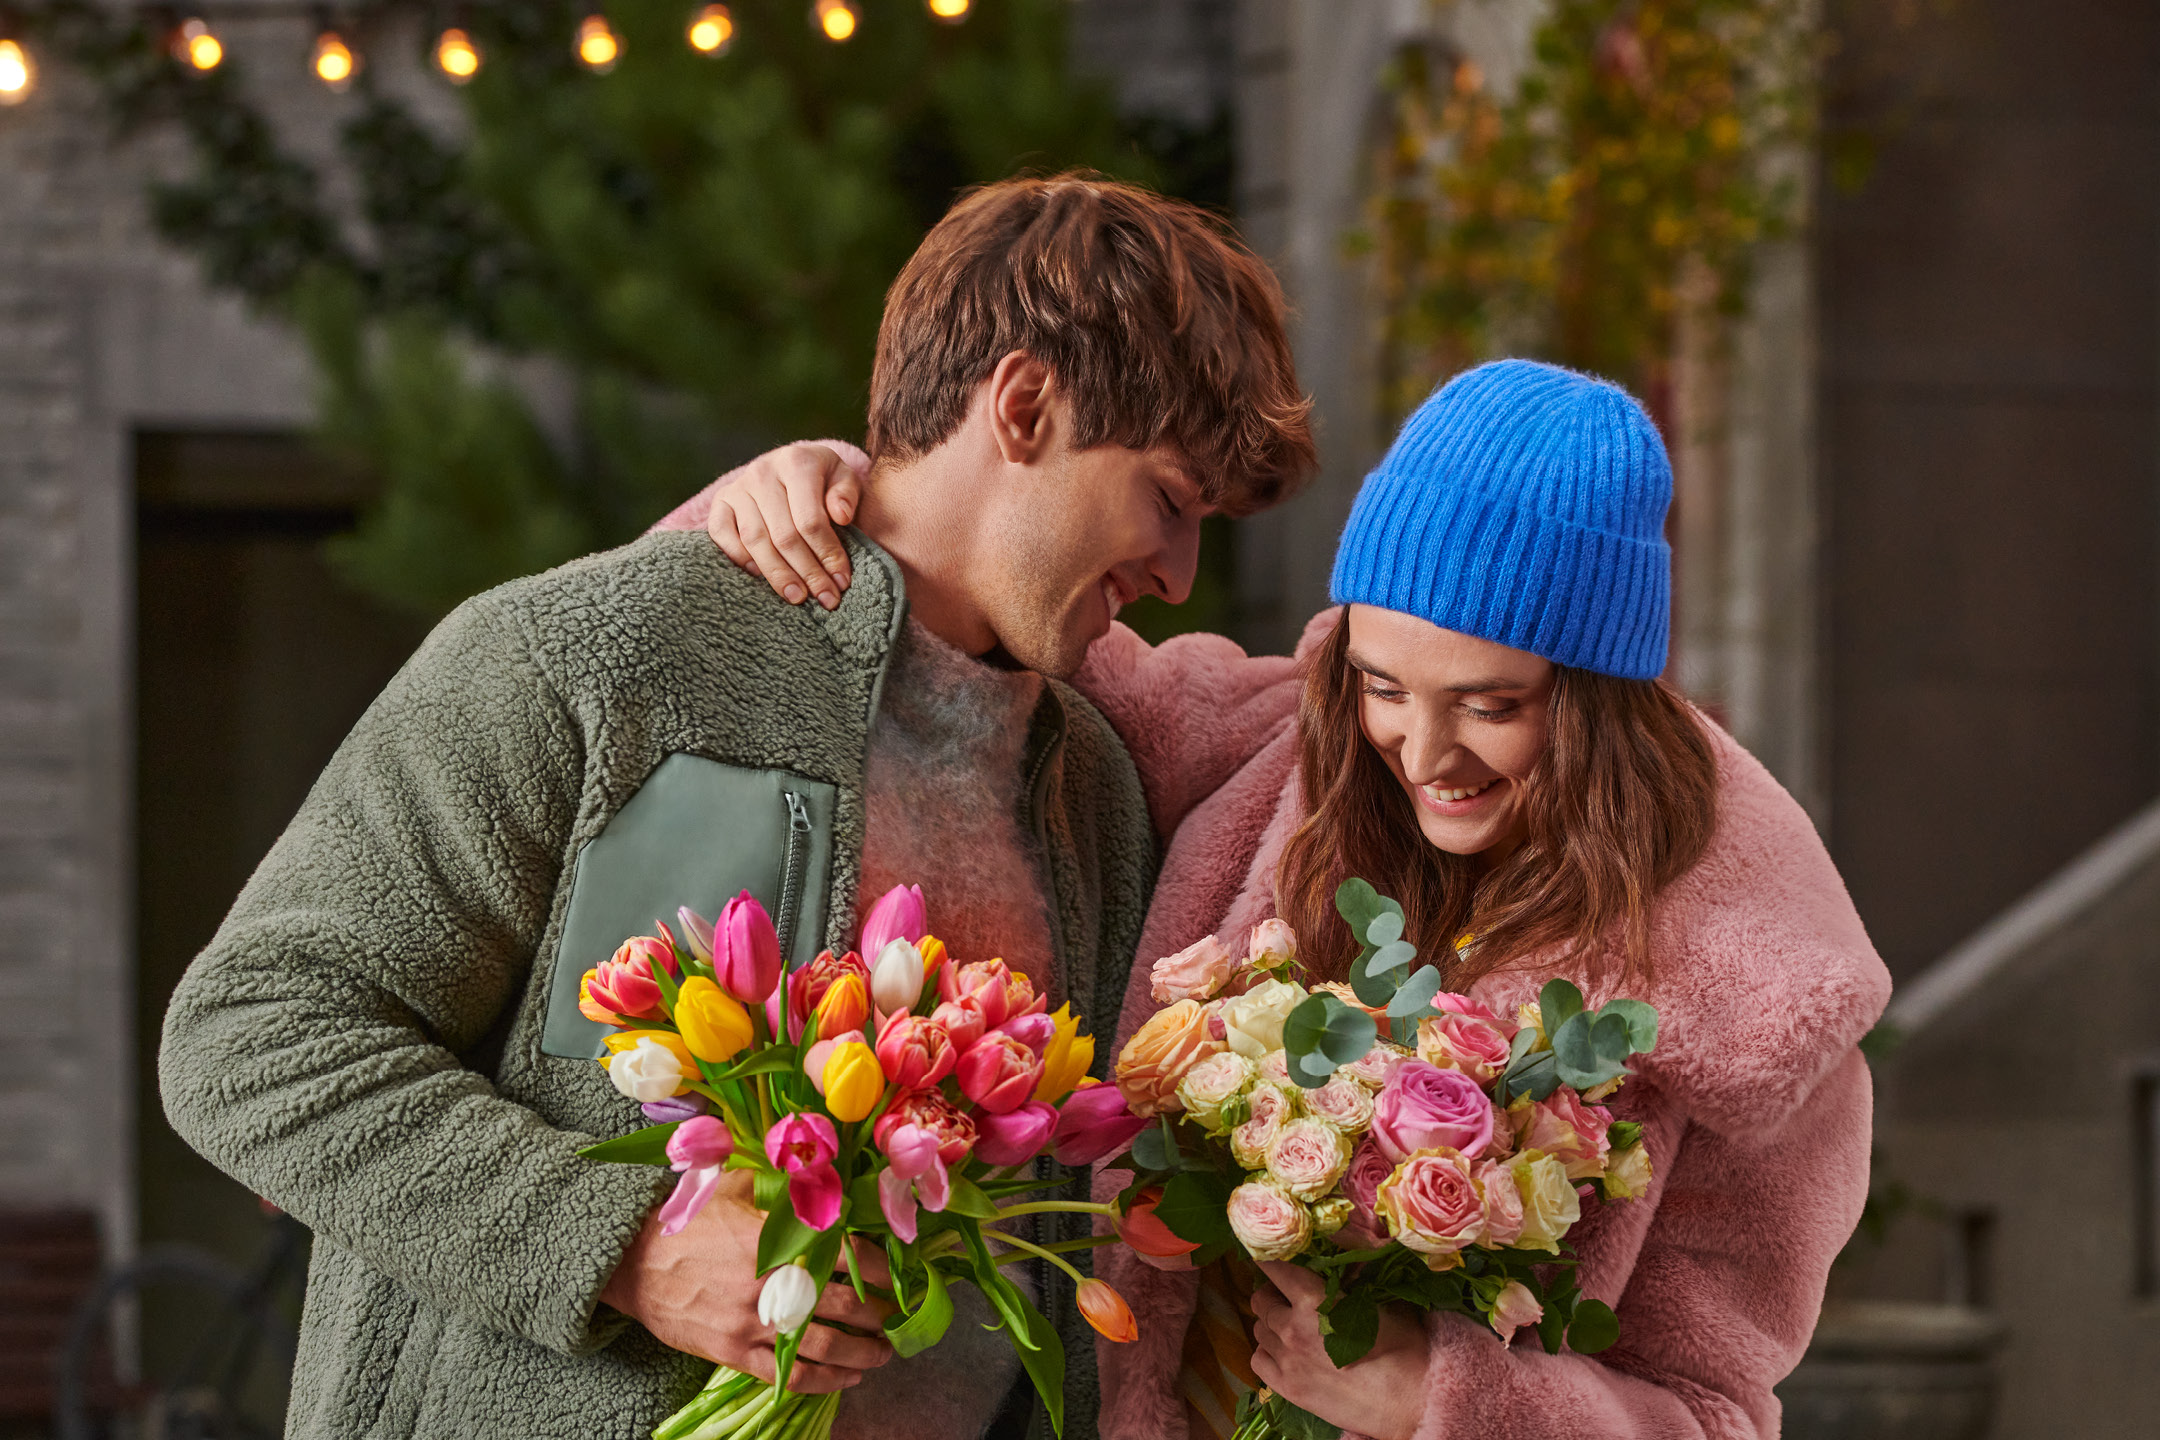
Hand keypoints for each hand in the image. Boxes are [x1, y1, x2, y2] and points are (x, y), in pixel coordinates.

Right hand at [600, 1168, 894, 1390]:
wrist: (631, 1262)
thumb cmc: (686, 1222)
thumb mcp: (735, 1188)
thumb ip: (781, 1189)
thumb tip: (826, 1181)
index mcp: (773, 1239)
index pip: (846, 1254)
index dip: (881, 1267)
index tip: (900, 1273)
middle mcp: (769, 1284)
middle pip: (844, 1304)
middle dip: (879, 1313)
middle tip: (896, 1315)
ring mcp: (751, 1323)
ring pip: (824, 1347)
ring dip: (863, 1353)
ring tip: (882, 1353)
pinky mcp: (734, 1353)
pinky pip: (790, 1375)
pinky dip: (825, 1380)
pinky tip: (847, 1377)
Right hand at [705, 443, 865, 609]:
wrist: (789, 463)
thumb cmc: (822, 477)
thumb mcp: (843, 477)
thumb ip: (846, 494)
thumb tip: (841, 516)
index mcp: (796, 463)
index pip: (811, 520)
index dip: (827, 554)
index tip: (841, 580)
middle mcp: (762, 473)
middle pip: (784, 535)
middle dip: (807, 572)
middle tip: (825, 598)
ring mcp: (738, 487)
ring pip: (755, 539)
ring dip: (777, 574)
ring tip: (797, 596)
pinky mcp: (720, 501)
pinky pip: (721, 534)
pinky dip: (739, 557)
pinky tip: (759, 577)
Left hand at [1250, 1261, 1427, 1439]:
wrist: (1410, 1402)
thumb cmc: (1403, 1350)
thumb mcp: (1378, 1304)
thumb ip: (1350, 1284)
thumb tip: (1343, 1267)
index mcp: (1313, 1300)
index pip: (1273, 1267)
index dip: (1270, 1260)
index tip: (1273, 1259)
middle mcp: (1291, 1327)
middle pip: (1260, 1299)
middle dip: (1271, 1293)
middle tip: (1287, 1296)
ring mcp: (1287, 1360)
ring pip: (1258, 1329)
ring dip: (1270, 1323)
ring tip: (1290, 1327)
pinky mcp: (1287, 1388)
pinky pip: (1259, 1360)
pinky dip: (1267, 1352)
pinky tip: (1285, 1353)